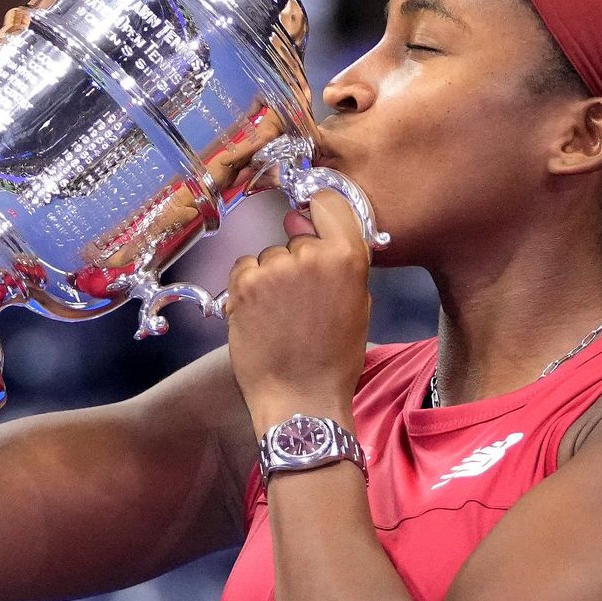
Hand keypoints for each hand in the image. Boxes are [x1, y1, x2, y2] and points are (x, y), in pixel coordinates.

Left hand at [226, 190, 371, 436]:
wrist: (302, 399)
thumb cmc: (333, 358)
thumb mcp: (358, 303)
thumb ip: (339, 260)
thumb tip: (302, 217)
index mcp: (347, 257)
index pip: (329, 201)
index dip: (318, 212)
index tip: (312, 223)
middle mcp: (310, 255)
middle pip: (297, 237)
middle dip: (296, 261)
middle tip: (301, 302)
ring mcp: (274, 269)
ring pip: (269, 256)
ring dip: (271, 278)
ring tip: (281, 316)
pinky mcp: (244, 284)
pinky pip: (245, 269)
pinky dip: (249, 289)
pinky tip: (261, 317)